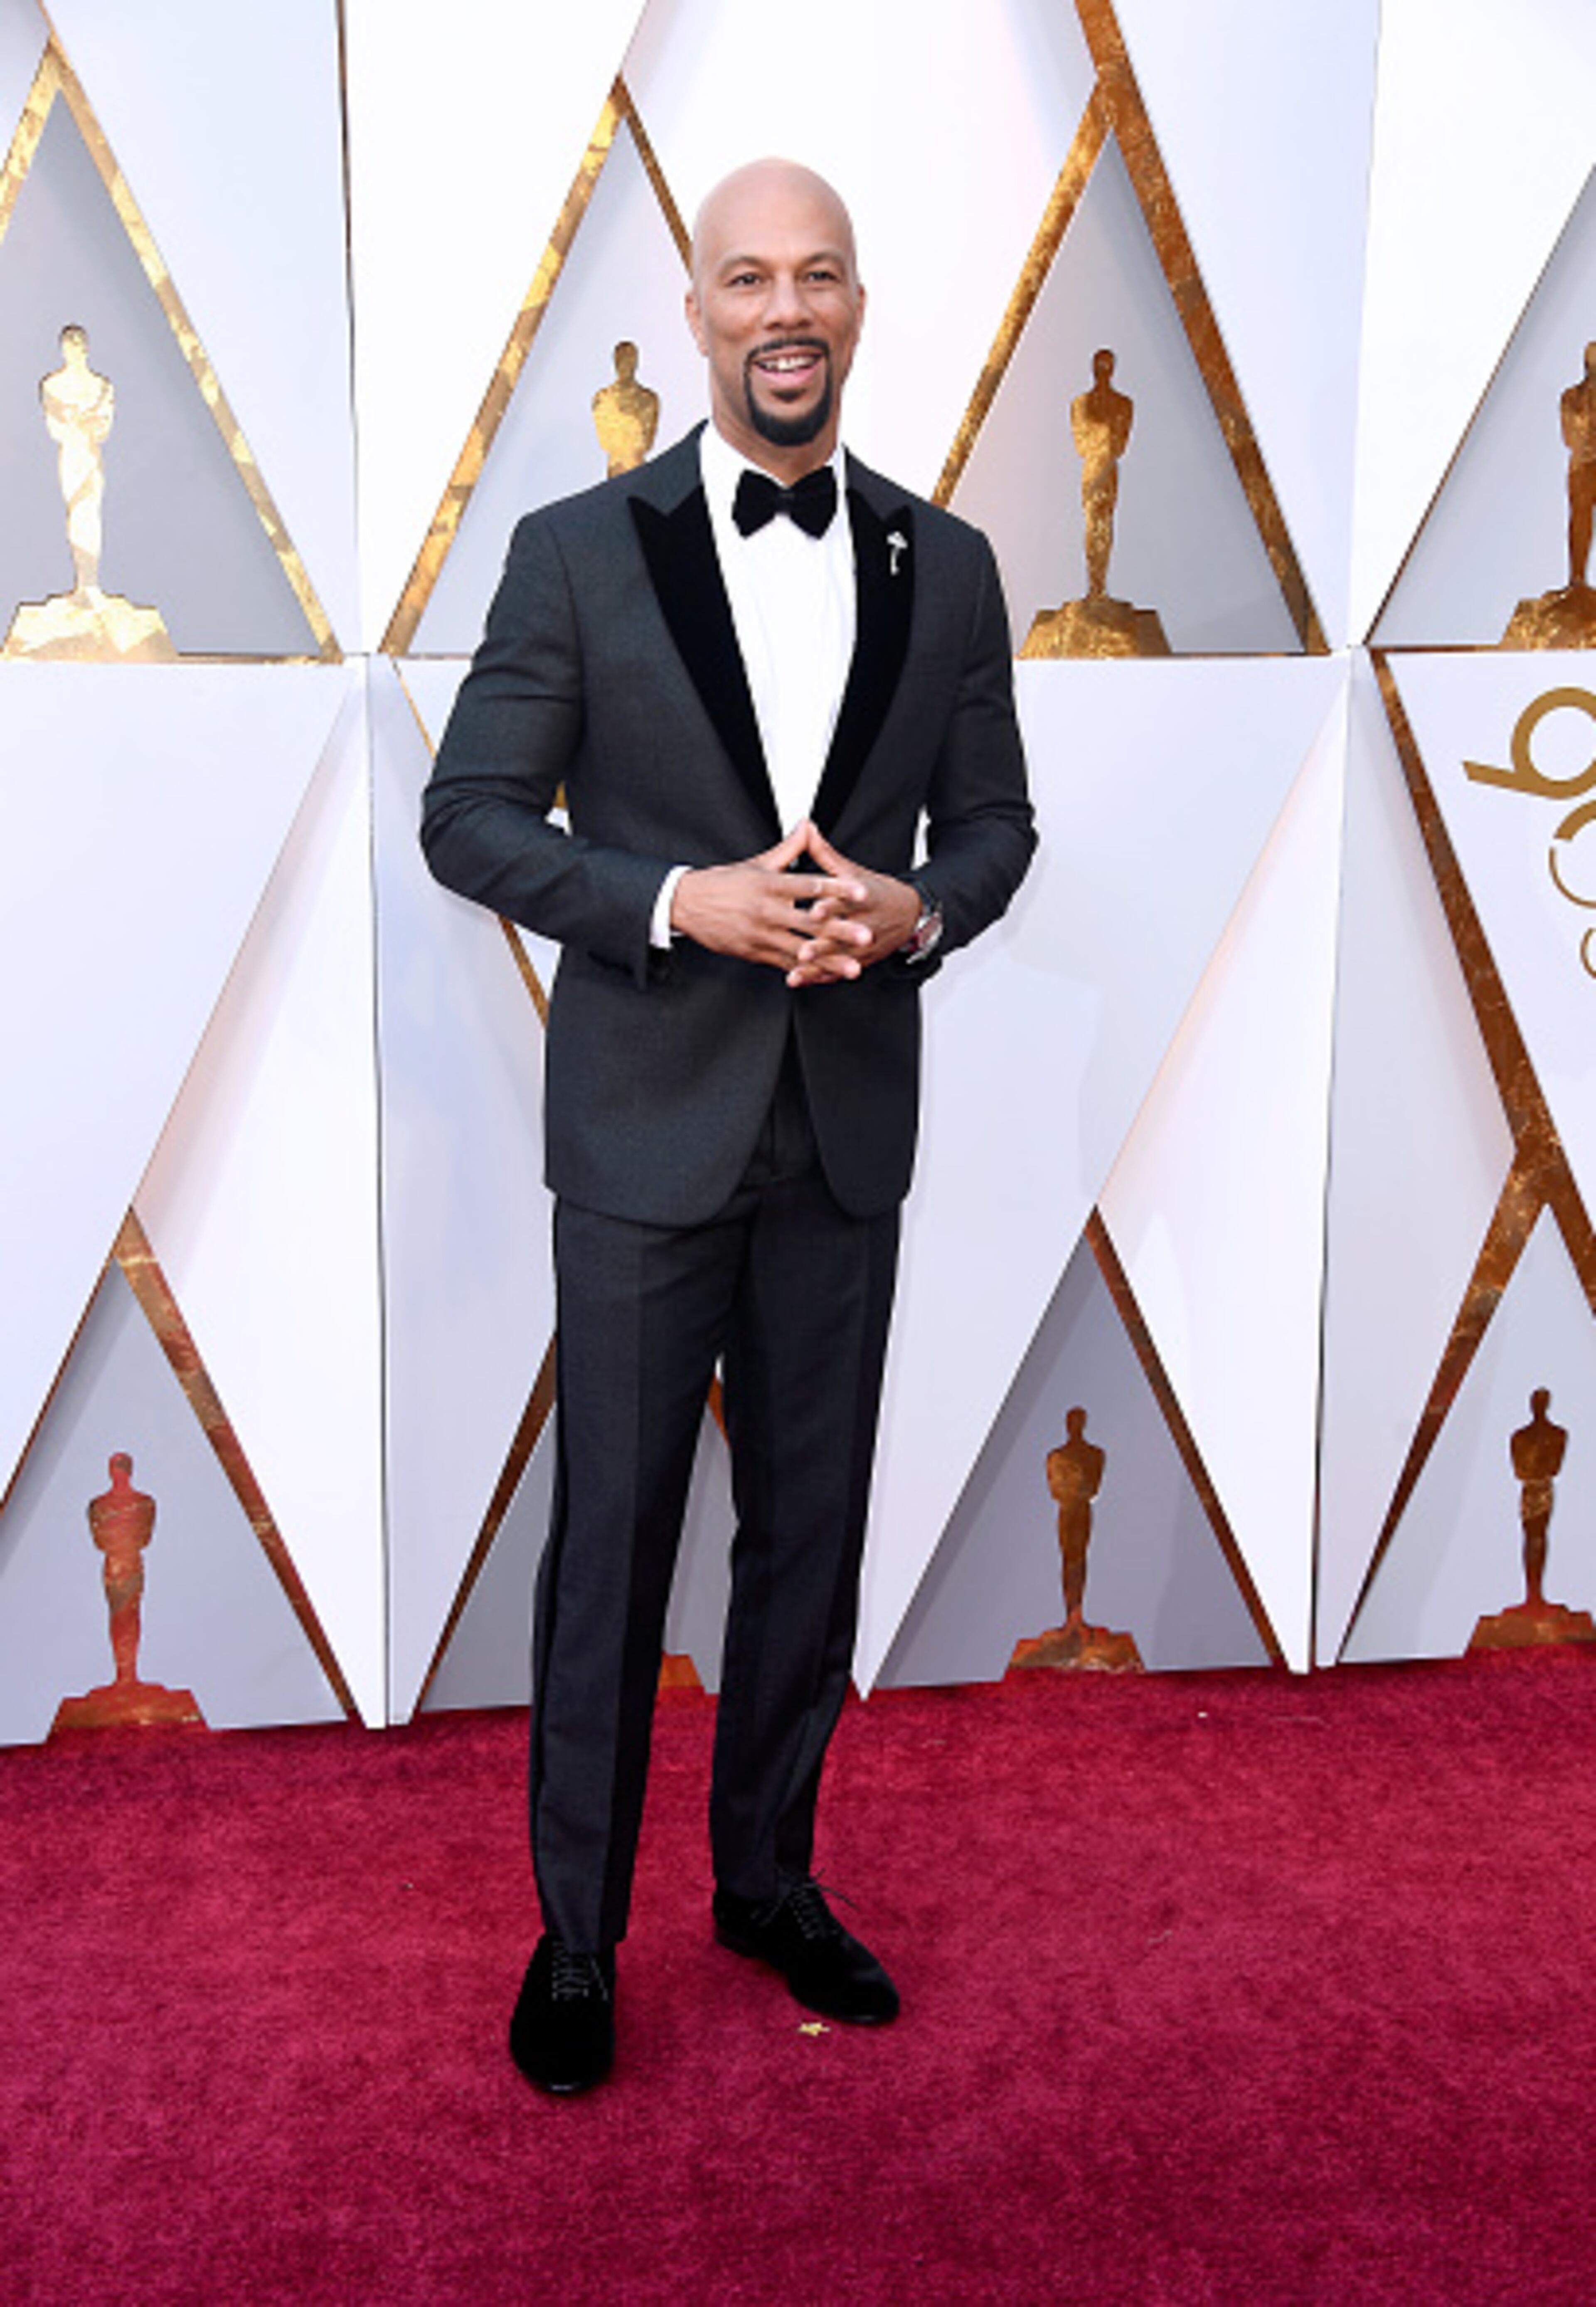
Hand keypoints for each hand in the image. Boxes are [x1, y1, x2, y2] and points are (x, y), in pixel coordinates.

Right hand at [670, 822, 868, 972]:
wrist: (686, 904)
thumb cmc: (724, 883)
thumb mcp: (757, 863)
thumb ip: (789, 847)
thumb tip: (808, 824)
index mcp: (770, 885)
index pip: (810, 886)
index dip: (837, 889)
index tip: (861, 892)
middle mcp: (767, 911)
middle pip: (810, 922)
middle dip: (841, 932)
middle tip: (866, 937)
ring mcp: (761, 935)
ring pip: (801, 950)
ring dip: (830, 960)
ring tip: (854, 968)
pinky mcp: (754, 953)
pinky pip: (784, 964)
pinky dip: (806, 972)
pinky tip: (826, 977)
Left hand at [784, 823, 920, 987]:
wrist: (910, 916)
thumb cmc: (877, 892)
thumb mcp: (853, 871)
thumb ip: (825, 854)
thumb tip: (807, 828)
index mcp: (861, 898)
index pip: (845, 901)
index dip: (830, 907)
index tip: (815, 909)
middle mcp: (863, 924)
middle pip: (841, 935)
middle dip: (823, 944)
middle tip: (803, 950)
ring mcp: (862, 945)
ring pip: (839, 958)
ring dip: (819, 966)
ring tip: (798, 969)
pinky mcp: (860, 960)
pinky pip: (838, 971)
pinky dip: (820, 977)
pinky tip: (800, 979)